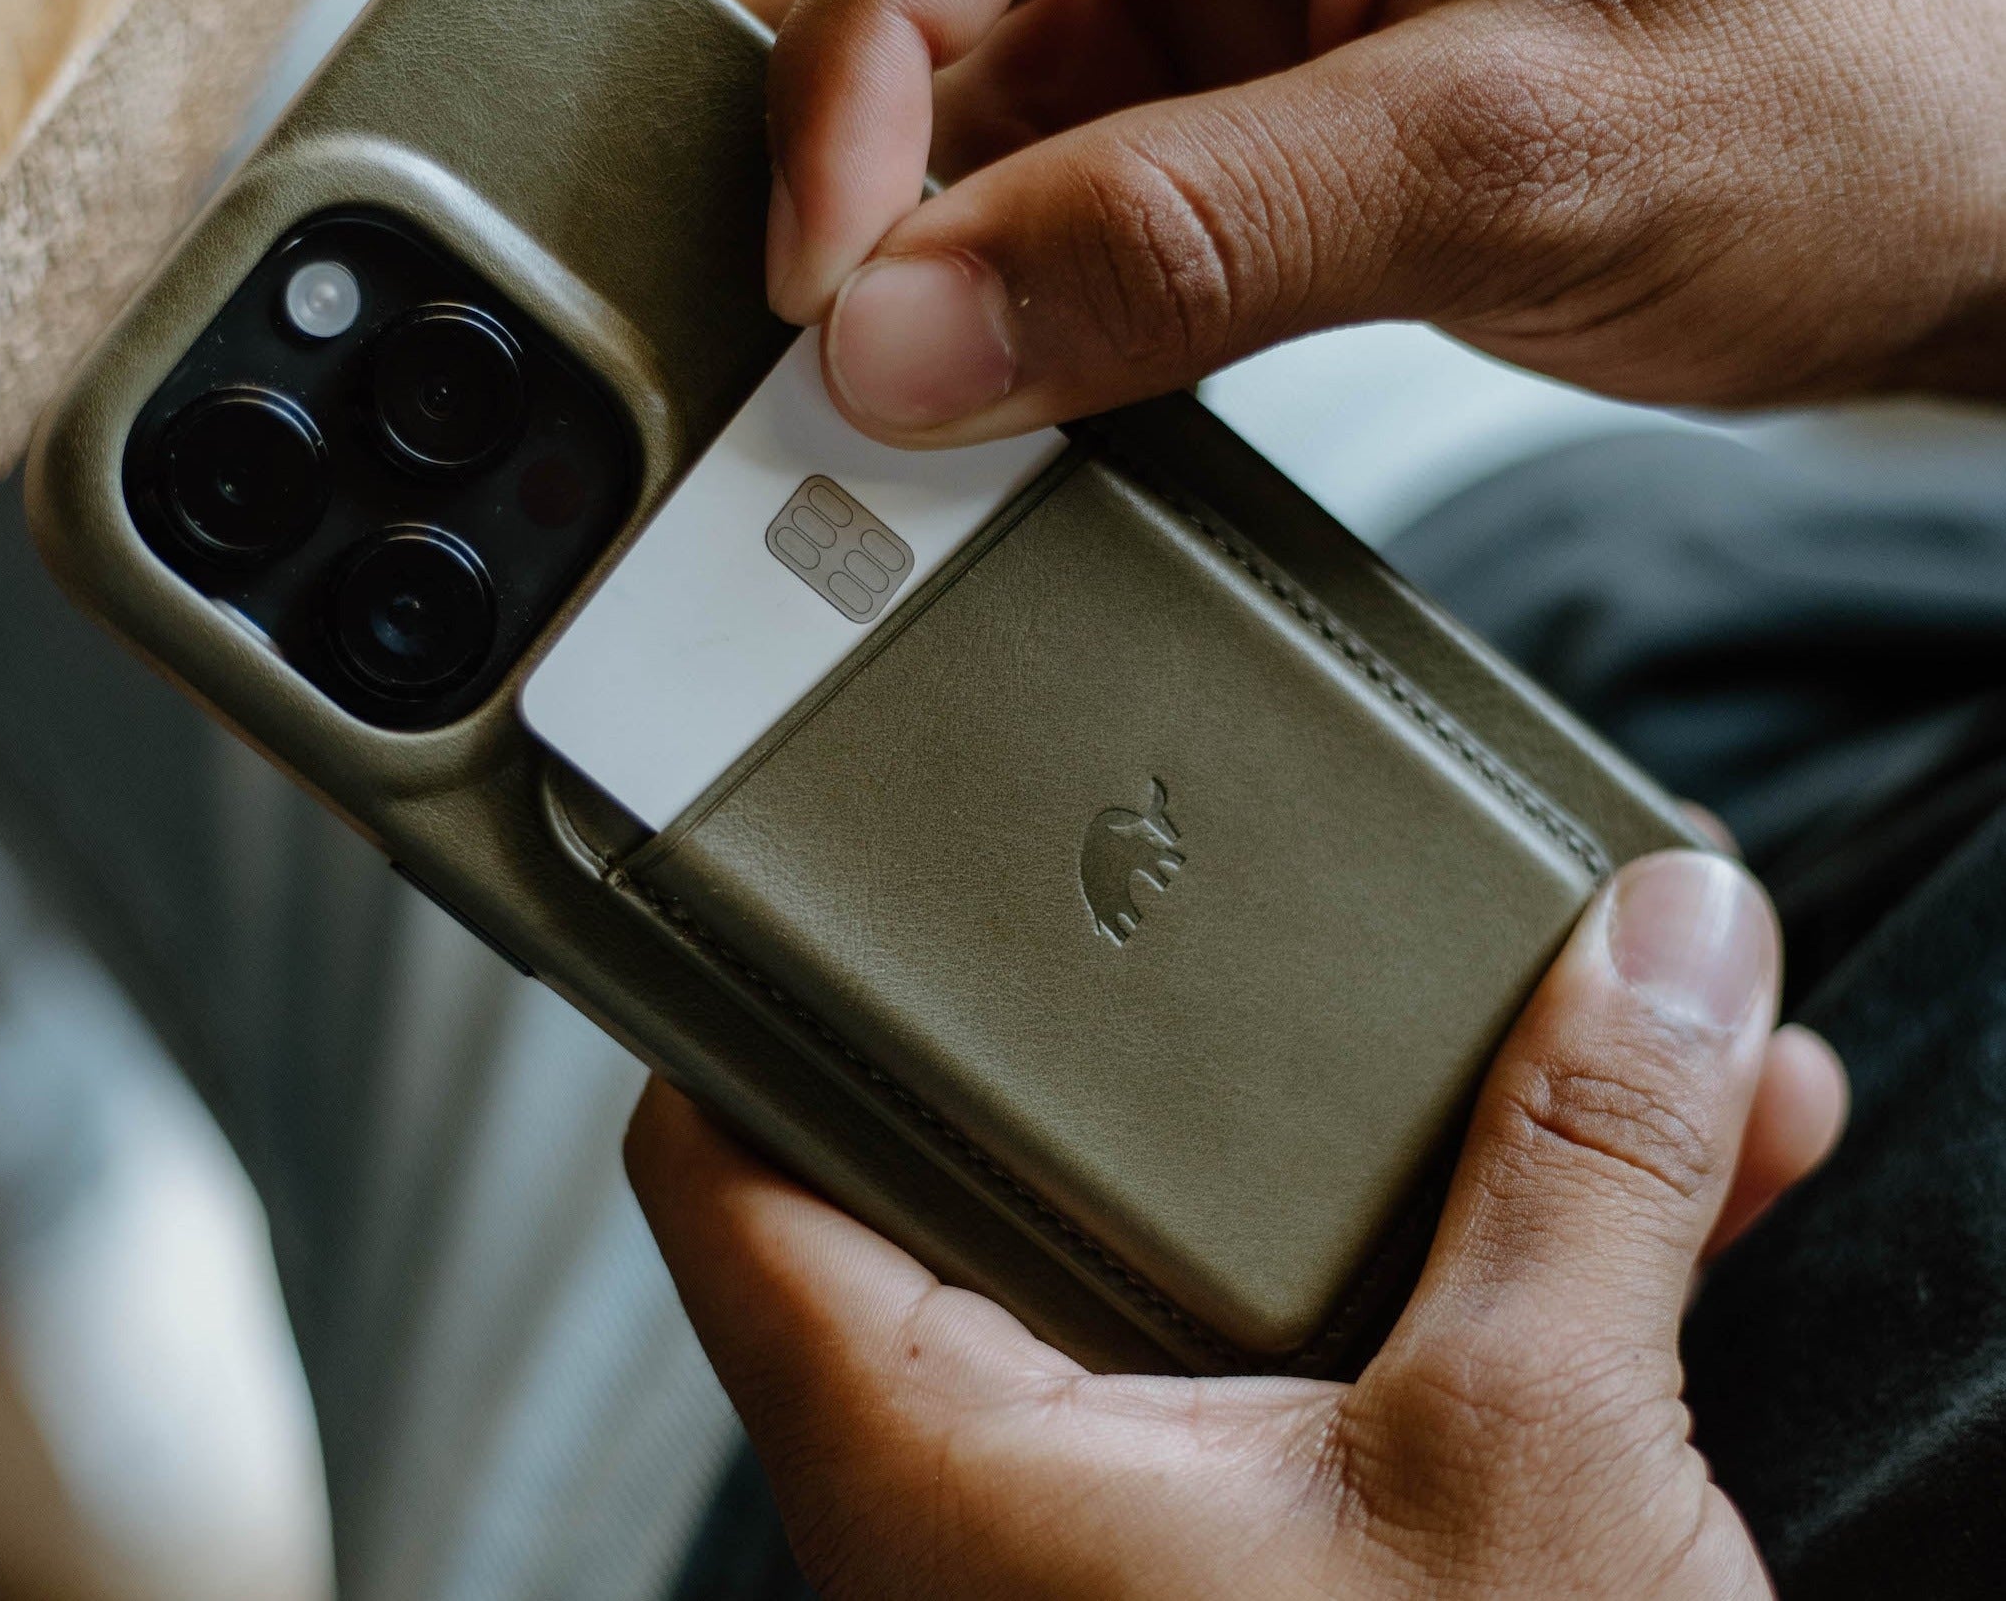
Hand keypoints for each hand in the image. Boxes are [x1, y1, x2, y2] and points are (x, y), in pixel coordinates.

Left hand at [628, 852, 1844, 1598]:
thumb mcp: (1526, 1467)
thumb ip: (1584, 1178)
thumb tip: (1666, 943)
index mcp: (937, 1443)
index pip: (727, 1154)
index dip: (750, 987)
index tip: (831, 862)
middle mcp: (1008, 1468)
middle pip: (1012, 1144)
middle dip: (1188, 1014)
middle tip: (1239, 877)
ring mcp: (1149, 1514)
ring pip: (1228, 1241)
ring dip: (1406, 1124)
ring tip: (1546, 994)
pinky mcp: (1288, 1551)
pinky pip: (1358, 1336)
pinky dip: (1486, 1247)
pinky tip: (1654, 1178)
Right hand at [720, 0, 2005, 444]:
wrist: (1959, 203)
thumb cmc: (1839, 109)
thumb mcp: (1516, 169)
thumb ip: (1192, 244)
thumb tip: (901, 330)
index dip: (856, 54)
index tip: (820, 267)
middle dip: (857, 135)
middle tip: (812, 328)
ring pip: (976, 51)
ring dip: (917, 218)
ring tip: (888, 370)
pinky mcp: (1238, 47)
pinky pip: (1055, 144)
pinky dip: (999, 258)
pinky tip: (979, 351)